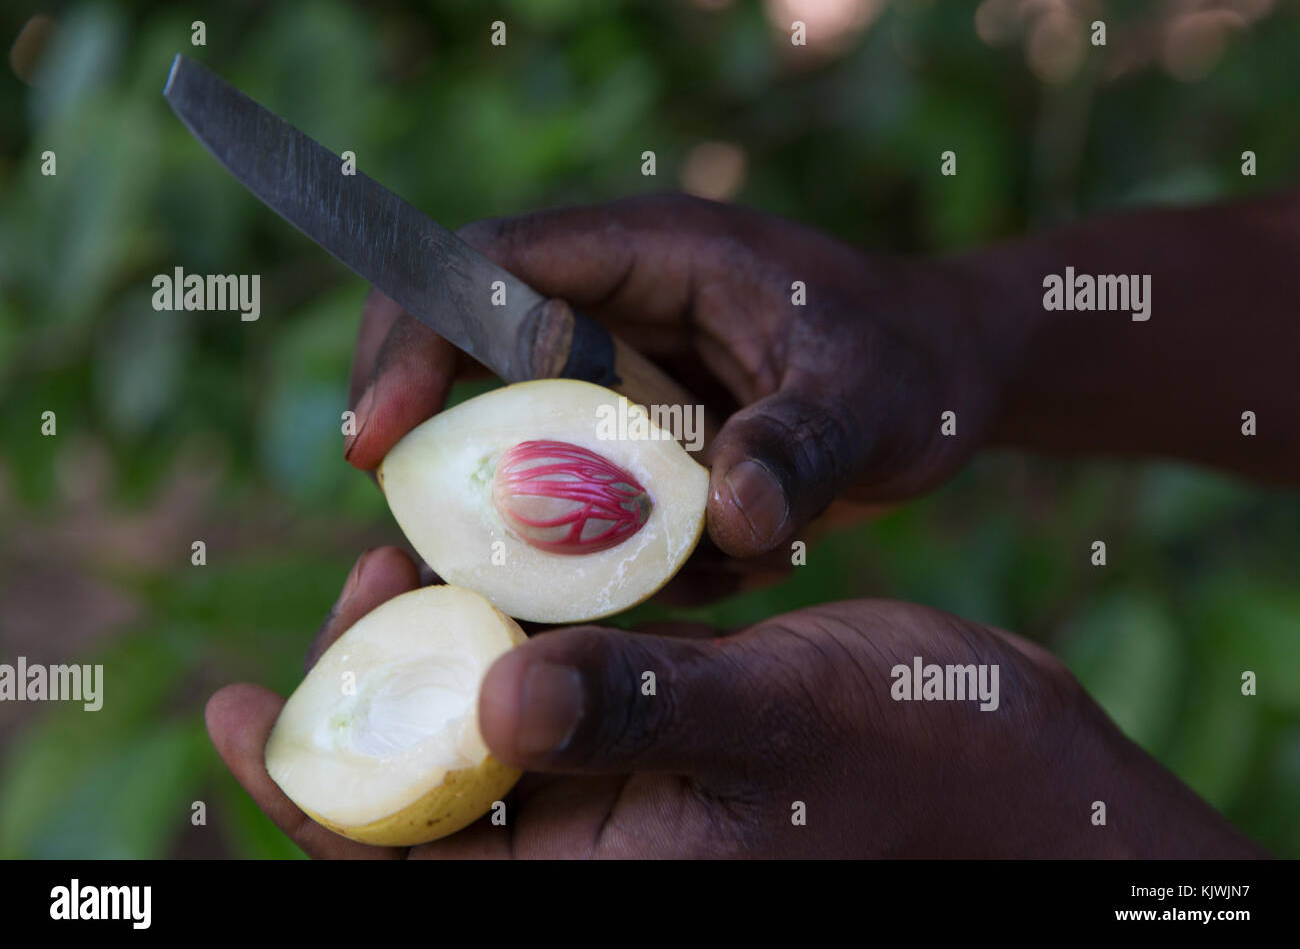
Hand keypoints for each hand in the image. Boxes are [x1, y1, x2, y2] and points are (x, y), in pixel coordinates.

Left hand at [206, 547, 1263, 857]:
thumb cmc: (911, 753)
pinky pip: (549, 680)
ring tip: (411, 555)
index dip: (307, 791)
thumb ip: (637, 713)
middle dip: (369, 689)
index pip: (405, 857)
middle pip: (422, 784)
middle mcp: (592, 839)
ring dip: (437, 641)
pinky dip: (512, 618)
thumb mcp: (772, 725)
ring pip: (480, 721)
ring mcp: (619, 781)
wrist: (1004, 752)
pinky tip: (502, 555)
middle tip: (359, 579)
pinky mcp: (651, 726)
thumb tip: (497, 691)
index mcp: (597, 873)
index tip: (231, 709)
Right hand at [343, 194, 1001, 565]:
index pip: (489, 268)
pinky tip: (722, 569)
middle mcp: (615, 313)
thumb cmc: (910, 365)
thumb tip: (734, 516)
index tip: (377, 438)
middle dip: (446, 456)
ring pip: (517, 448)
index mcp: (649, 256)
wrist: (941, 386)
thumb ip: (804, 446)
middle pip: (466, 361)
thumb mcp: (872, 400)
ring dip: (545, 526)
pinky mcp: (635, 444)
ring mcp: (620, 382)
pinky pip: (580, 503)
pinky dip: (615, 556)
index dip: (412, 338)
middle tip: (439, 549)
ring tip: (662, 570)